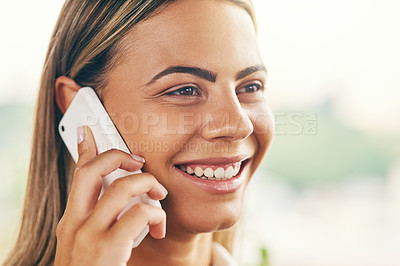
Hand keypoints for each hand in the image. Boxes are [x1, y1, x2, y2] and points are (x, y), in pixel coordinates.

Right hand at [54, 126, 166, 265]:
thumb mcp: (90, 245)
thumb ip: (101, 220)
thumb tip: (127, 200)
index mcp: (71, 222)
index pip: (77, 176)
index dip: (83, 149)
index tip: (87, 130)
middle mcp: (74, 225)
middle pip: (92, 170)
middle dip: (118, 156)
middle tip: (138, 162)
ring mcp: (88, 236)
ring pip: (122, 187)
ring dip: (148, 186)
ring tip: (159, 198)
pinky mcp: (107, 249)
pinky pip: (139, 213)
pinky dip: (155, 214)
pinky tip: (158, 227)